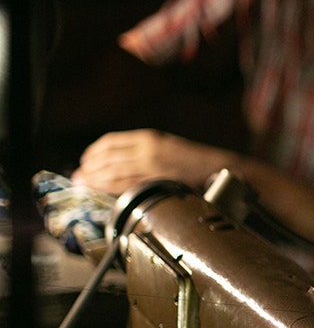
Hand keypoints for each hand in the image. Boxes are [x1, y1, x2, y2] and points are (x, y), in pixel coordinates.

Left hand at [72, 128, 232, 194]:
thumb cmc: (195, 162)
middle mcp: (148, 149)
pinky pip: (128, 185)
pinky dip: (110, 188)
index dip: (93, 152)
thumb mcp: (167, 148)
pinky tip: (101, 190)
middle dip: (89, 167)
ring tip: (82, 184)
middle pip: (108, 157)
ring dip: (95, 178)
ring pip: (114, 171)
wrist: (221, 168)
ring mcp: (153, 165)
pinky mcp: (159, 181)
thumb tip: (120, 163)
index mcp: (149, 138)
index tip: (85, 161)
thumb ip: (145, 152)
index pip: (111, 141)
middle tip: (77, 176)